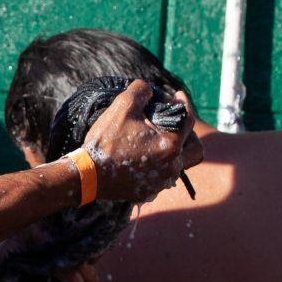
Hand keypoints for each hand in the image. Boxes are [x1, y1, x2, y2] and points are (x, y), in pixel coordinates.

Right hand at [83, 80, 200, 203]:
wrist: (86, 176)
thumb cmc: (106, 141)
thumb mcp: (122, 106)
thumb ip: (140, 90)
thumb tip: (148, 88)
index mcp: (171, 144)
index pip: (189, 119)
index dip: (184, 103)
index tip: (177, 96)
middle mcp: (171, 166)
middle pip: (196, 150)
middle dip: (190, 135)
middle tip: (175, 125)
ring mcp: (160, 183)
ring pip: (179, 166)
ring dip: (173, 152)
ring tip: (157, 141)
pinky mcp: (147, 193)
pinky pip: (161, 178)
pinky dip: (158, 166)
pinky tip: (144, 158)